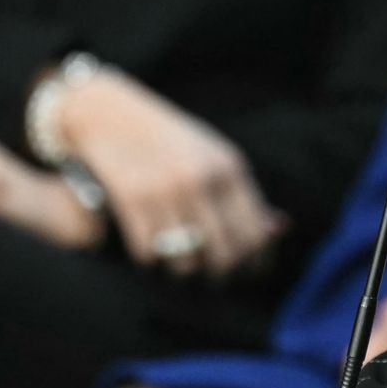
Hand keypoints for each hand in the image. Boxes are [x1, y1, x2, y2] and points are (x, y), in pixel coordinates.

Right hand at [57, 68, 283, 278]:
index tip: (248, 272)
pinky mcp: (131, 199)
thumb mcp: (213, 157)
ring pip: (186, 264)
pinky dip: (150, 260)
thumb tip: (279, 230)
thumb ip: (244, 194)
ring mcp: (166, 190)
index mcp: (229, 168)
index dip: (256, 264)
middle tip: (211, 275)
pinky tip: (151, 248)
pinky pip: (149, 254)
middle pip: (225, 257)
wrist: (107, 112)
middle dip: (220, 276)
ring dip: (182, 271)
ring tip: (179, 263)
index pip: (256, 235)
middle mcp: (202, 180)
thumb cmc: (168, 140)